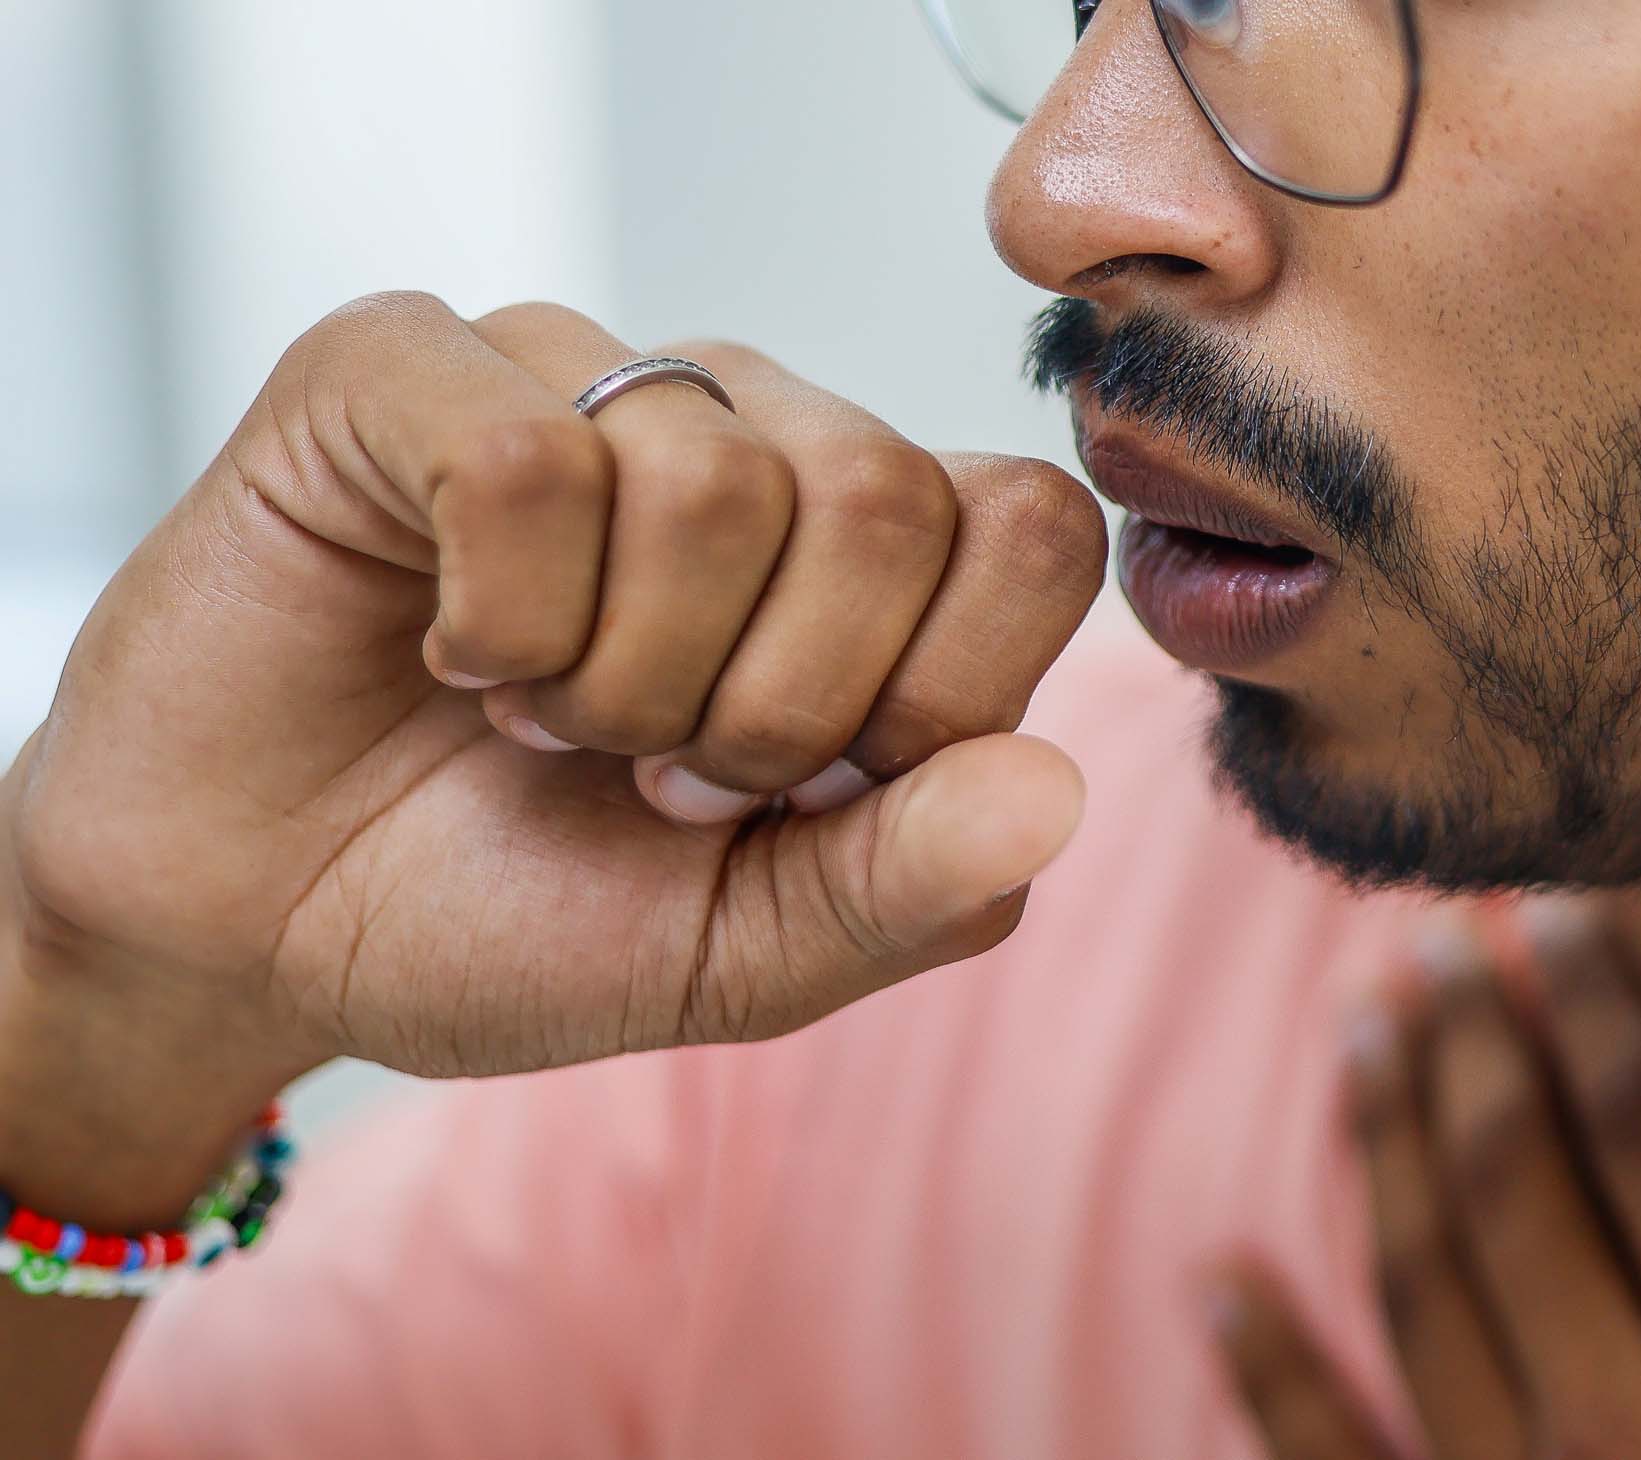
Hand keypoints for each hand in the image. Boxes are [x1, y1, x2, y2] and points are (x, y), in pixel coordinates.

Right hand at [5, 292, 1107, 1080]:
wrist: (253, 929)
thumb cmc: (510, 916)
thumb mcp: (741, 956)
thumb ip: (910, 884)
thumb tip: (1059, 788)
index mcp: (866, 560)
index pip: (1034, 531)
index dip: (936, 692)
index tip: (796, 792)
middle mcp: (751, 436)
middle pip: (886, 500)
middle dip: (763, 711)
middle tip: (646, 766)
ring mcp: (584, 381)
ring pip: (711, 480)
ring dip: (616, 677)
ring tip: (540, 716)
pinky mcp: (408, 367)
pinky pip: (528, 458)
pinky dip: (495, 617)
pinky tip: (449, 649)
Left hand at [1212, 899, 1640, 1459]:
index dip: (1617, 1013)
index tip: (1579, 908)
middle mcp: (1632, 1458)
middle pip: (1525, 1196)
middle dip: (1479, 1048)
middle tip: (1439, 925)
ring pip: (1426, 1297)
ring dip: (1381, 1153)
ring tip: (1355, 1027)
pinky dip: (1267, 1374)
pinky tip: (1215, 1282)